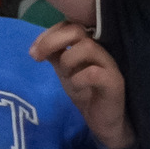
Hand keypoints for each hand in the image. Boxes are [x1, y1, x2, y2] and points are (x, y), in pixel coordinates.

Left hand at [30, 20, 133, 148]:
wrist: (104, 122)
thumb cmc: (87, 93)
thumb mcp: (65, 72)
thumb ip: (55, 56)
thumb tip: (38, 46)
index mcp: (88, 44)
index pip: (68, 26)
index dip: (49, 34)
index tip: (34, 52)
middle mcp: (100, 49)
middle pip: (76, 30)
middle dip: (52, 41)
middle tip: (37, 58)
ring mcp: (109, 64)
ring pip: (87, 47)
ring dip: (68, 60)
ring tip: (66, 76)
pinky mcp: (115, 82)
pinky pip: (95, 73)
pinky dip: (79, 78)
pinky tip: (75, 87)